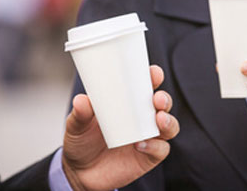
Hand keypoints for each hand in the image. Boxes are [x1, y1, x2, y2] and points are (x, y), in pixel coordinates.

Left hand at [62, 65, 179, 190]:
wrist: (80, 172)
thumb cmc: (82, 141)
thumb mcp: (76, 125)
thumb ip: (80, 114)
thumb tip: (82, 100)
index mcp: (128, 102)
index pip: (146, 85)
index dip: (154, 77)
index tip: (153, 73)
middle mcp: (142, 117)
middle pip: (163, 103)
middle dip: (164, 99)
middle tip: (157, 99)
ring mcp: (148, 136)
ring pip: (169, 126)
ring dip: (168, 121)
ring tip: (158, 119)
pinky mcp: (149, 156)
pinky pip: (161, 149)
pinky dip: (155, 146)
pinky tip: (141, 144)